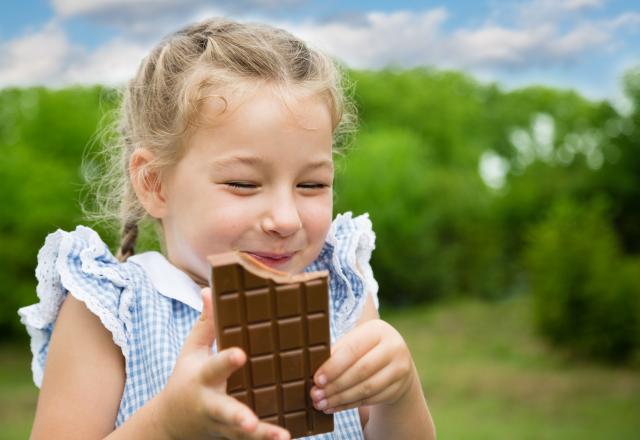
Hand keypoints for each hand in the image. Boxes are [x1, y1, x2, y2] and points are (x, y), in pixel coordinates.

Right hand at [156, 288, 289, 439]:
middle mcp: (212, 404)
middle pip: (225, 411)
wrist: (171, 424)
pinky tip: (289, 438)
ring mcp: (222, 425)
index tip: (241, 354)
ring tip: (282, 436)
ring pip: (241, 433)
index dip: (227, 361)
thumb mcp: (191, 352)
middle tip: (251, 421)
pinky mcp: (232, 436)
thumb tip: (209, 290)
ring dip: (261, 436)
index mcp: (202, 379)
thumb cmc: (185, 379)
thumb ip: (205, 324)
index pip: (215, 368)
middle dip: (238, 416)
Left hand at [309, 319, 416, 413]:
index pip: (353, 350)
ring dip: (340, 398)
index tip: (317, 379)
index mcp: (378, 330)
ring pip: (366, 388)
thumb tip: (316, 373)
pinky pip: (370, 399)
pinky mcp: (398, 389)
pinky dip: (349, 405)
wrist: (397, 362)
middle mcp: (394, 348)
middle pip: (361, 370)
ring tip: (322, 403)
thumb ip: (338, 352)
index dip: (333, 366)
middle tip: (316, 395)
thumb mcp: (356, 341)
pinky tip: (334, 407)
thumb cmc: (366, 349)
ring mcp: (399, 370)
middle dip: (335, 385)